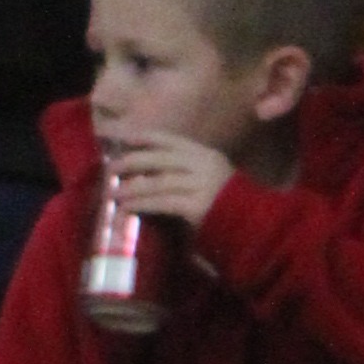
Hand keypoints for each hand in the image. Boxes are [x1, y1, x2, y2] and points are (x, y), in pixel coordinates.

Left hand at [98, 128, 234, 230]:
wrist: (253, 226)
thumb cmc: (223, 204)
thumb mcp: (204, 179)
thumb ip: (181, 172)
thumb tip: (143, 172)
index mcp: (205, 155)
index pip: (171, 140)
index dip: (146, 137)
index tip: (124, 139)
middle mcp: (204, 165)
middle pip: (161, 158)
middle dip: (132, 161)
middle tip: (110, 169)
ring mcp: (203, 184)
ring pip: (159, 181)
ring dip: (131, 187)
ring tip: (112, 194)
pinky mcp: (198, 205)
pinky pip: (163, 202)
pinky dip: (141, 204)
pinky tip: (126, 208)